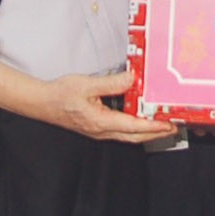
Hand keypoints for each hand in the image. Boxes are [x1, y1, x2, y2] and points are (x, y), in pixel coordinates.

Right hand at [46, 70, 174, 142]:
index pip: (133, 126)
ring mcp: (99, 131)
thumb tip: (132, 79)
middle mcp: (101, 131)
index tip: (168, 124)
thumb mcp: (86, 84)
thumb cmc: (60, 95)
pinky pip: (120, 131)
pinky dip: (135, 128)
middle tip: (173, 128)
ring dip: (146, 132)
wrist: (41, 103)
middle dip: (155, 133)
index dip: (153, 126)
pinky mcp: (97, 128)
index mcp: (100, 122)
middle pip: (134, 136)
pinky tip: (140, 120)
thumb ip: (112, 83)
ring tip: (161, 125)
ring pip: (128, 136)